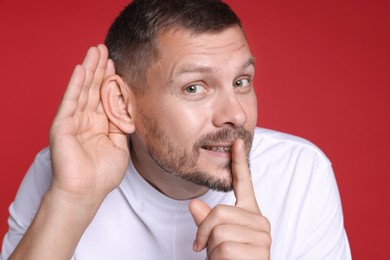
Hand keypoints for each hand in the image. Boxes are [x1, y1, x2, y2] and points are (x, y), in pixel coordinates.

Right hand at [49, 44, 128, 205]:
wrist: (86, 192)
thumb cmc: (103, 175)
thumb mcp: (119, 145)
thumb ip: (121, 126)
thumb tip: (127, 109)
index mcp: (99, 125)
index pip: (104, 97)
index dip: (110, 80)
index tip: (116, 64)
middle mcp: (86, 120)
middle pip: (93, 88)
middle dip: (100, 68)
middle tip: (104, 48)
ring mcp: (73, 121)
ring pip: (82, 89)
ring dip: (89, 69)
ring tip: (95, 50)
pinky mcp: (62, 125)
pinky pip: (70, 100)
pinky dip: (76, 84)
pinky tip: (81, 68)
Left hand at [189, 139, 270, 258]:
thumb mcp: (214, 239)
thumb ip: (206, 221)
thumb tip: (193, 204)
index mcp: (249, 214)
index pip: (244, 183)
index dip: (239, 162)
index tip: (237, 142)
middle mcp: (259, 222)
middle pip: (219, 212)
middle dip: (204, 232)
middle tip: (206, 247)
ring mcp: (262, 236)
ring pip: (218, 229)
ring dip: (211, 248)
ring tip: (222, 258)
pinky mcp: (259, 251)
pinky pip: (223, 246)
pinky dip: (217, 258)